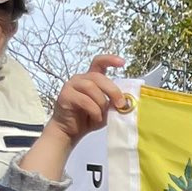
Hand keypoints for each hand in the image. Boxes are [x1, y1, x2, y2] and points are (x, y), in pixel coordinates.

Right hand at [17, 56, 129, 180]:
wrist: (70, 130)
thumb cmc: (89, 118)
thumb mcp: (106, 110)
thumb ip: (114, 103)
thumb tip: (126, 102)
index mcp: (92, 79)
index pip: (99, 63)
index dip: (110, 60)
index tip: (123, 62)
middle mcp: (80, 79)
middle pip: (98, 77)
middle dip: (113, 91)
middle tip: (121, 104)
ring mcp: (71, 85)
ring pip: (91, 88)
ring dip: (101, 103)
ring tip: (102, 115)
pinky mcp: (65, 95)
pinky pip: (85, 101)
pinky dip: (94, 111)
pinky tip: (95, 118)